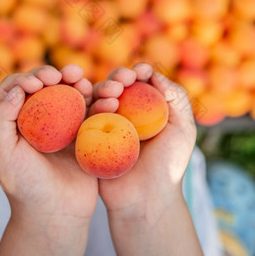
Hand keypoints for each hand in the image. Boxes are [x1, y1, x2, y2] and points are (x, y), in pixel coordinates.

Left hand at [0, 64, 97, 229]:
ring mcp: (66, 125)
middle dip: (60, 73)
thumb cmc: (25, 186)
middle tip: (69, 74)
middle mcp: (41, 118)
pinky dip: (102, 102)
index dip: (30, 76)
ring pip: (74, 94)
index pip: (21, 87)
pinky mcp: (86, 134)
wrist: (56, 214)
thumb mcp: (2, 154)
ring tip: (85, 84)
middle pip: (50, 86)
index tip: (42, 82)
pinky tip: (109, 100)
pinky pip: (94, 112)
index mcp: (19, 119)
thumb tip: (15, 90)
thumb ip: (0, 120)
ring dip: (81, 83)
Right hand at [89, 62, 196, 216]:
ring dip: (105, 88)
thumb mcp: (183, 129)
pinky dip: (94, 106)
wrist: (147, 199)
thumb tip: (156, 74)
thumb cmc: (169, 165)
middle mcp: (126, 111)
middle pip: (118, 84)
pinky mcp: (90, 135)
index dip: (139, 71)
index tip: (140, 72)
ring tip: (114, 93)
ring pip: (100, 96)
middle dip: (119, 76)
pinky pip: (87, 116)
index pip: (140, 81)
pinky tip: (105, 107)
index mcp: (147, 106)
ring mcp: (107, 123)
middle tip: (123, 80)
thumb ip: (177, 98)